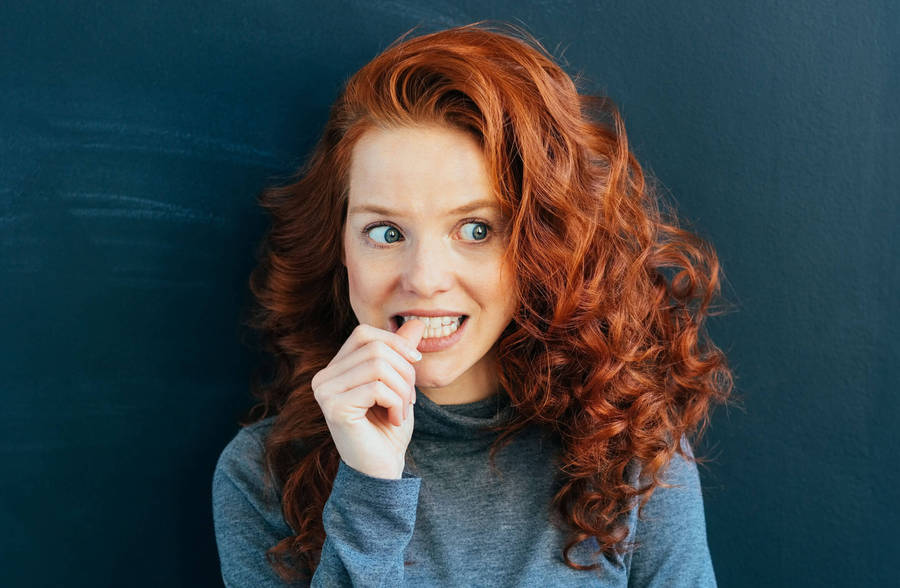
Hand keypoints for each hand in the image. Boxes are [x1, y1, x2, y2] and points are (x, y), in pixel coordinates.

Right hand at [311, 319, 425, 478]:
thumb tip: (417, 322)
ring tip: (402, 411)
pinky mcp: (334, 408)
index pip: (364, 334)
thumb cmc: (388, 429)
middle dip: (404, 371)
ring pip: (379, 366)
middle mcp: (322, 378)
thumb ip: (401, 355)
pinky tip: (394, 420)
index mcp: (334, 369)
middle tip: (410, 399)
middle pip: (375, 348)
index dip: (394, 342)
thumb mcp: (399, 384)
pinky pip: (378, 388)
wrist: (382, 470)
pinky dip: (396, 403)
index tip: (415, 363)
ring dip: (402, 390)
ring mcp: (324, 393)